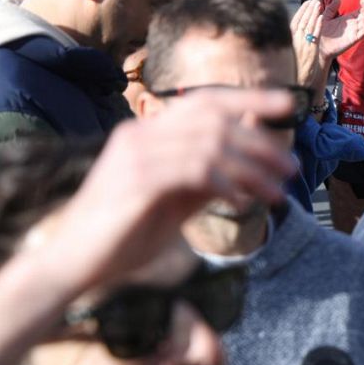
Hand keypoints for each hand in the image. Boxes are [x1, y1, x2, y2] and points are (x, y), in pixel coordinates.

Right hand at [50, 90, 297, 292]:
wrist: (72, 266)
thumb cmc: (125, 234)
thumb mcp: (177, 198)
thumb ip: (210, 172)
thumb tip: (253, 151)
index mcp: (147, 132)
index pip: (206, 101)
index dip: (250, 98)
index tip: (288, 105)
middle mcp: (139, 134)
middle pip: (216, 120)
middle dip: (262, 144)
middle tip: (292, 169)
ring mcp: (135, 154)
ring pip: (212, 145)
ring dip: (253, 170)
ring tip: (277, 194)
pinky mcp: (136, 180)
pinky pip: (195, 170)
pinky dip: (226, 184)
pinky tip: (241, 204)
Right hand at [290, 0, 324, 89]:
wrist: (295, 83)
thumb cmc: (294, 70)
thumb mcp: (292, 54)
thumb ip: (295, 43)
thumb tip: (297, 35)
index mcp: (289, 40)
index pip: (295, 22)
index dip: (301, 11)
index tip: (306, 3)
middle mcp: (294, 40)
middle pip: (301, 20)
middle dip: (308, 9)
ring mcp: (302, 44)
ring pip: (308, 25)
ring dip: (314, 13)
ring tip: (319, 2)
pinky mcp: (310, 49)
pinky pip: (315, 34)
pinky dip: (317, 24)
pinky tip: (322, 16)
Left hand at [319, 0, 363, 61]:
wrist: (318, 45)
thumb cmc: (321, 32)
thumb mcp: (326, 17)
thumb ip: (332, 8)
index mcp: (348, 19)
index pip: (360, 11)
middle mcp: (353, 25)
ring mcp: (354, 32)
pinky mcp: (353, 39)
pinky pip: (362, 33)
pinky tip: (363, 19)